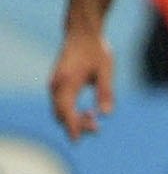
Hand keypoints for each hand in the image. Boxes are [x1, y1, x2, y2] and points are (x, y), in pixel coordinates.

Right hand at [49, 24, 113, 139]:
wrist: (82, 33)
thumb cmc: (96, 50)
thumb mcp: (106, 70)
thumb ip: (106, 92)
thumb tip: (106, 114)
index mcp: (67, 82)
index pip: (66, 111)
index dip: (72, 126)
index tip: (77, 140)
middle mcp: (56, 84)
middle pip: (60, 114)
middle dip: (76, 125)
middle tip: (97, 128)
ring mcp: (55, 84)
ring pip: (59, 110)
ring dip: (73, 118)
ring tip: (94, 119)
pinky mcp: (57, 83)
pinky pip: (60, 103)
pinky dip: (71, 111)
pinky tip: (88, 112)